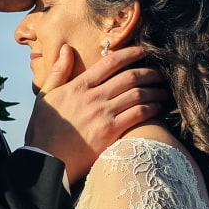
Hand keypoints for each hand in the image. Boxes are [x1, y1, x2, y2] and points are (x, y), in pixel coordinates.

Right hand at [25, 44, 167, 184]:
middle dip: (149, 72)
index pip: (109, 63)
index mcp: (78, 86)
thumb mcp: (45, 96)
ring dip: (155, 90)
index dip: (129, 54)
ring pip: (138, 94)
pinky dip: (152, 108)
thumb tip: (66, 49)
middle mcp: (93, 96)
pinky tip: (158, 107)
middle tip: (160, 73)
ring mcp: (103, 114)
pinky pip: (138, 114)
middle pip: (129, 77)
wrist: (46, 159)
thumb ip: (58, 72)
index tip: (142, 51)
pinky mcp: (110, 131)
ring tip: (164, 91)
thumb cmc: (43, 130)